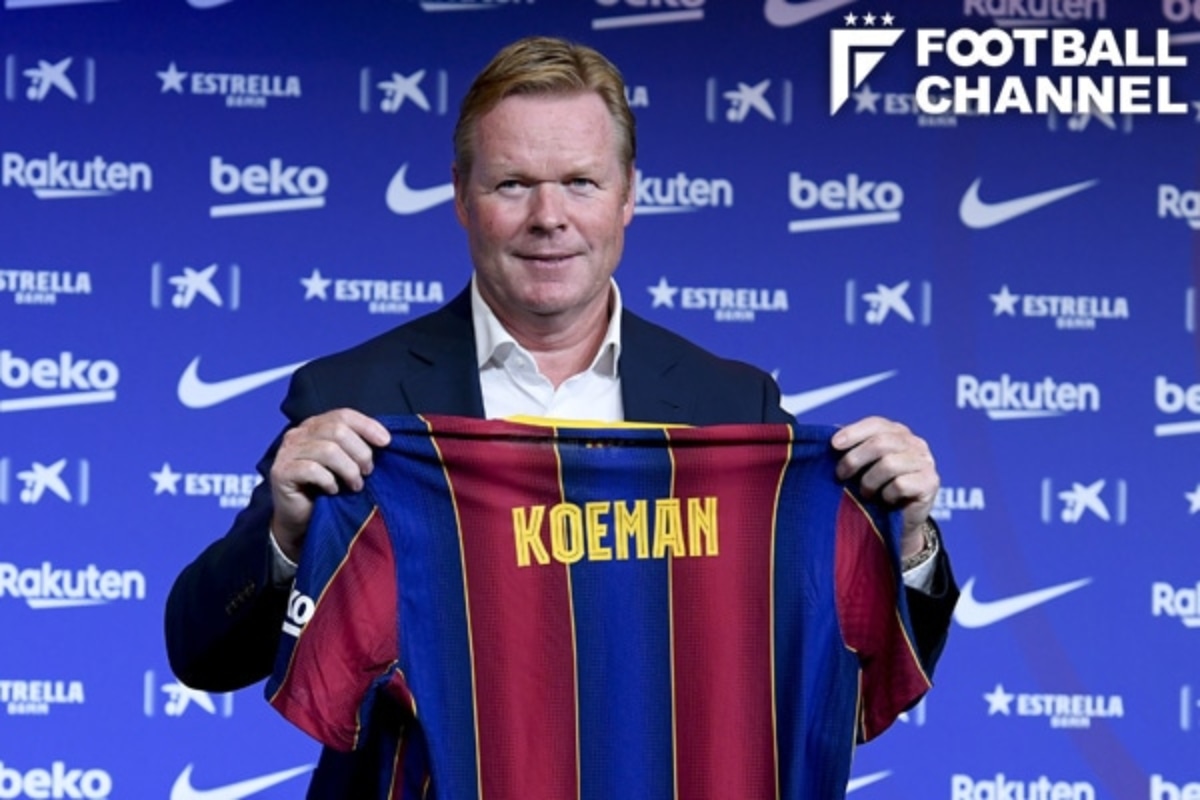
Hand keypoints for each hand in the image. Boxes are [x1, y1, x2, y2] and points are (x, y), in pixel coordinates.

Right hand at [268, 409, 390, 560]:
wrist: (301, 520)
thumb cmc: (328, 489)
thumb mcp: (347, 463)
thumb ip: (358, 447)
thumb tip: (385, 440)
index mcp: (315, 425)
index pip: (344, 415)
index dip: (367, 426)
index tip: (387, 442)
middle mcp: (299, 434)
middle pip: (337, 431)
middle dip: (360, 453)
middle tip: (367, 472)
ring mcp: (287, 452)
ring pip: (328, 450)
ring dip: (348, 470)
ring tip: (355, 485)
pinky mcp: (281, 472)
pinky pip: (312, 470)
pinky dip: (329, 481)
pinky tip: (333, 491)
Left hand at [830, 416, 938, 558]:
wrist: (898, 522)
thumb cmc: (876, 490)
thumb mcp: (861, 466)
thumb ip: (851, 448)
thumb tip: (829, 435)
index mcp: (897, 433)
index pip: (876, 424)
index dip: (853, 432)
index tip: (833, 445)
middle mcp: (914, 443)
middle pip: (880, 442)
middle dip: (854, 459)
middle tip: (841, 475)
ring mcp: (925, 462)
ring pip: (889, 464)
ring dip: (870, 481)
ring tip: (866, 492)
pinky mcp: (930, 482)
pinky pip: (900, 484)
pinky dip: (887, 494)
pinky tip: (886, 499)